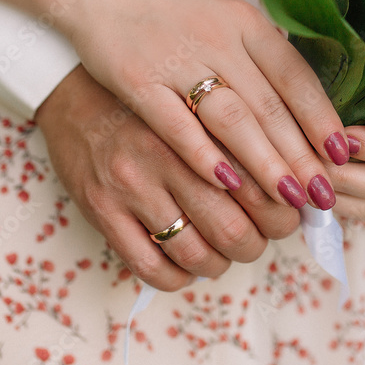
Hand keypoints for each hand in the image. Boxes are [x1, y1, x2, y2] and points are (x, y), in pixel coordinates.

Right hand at [36, 66, 299, 291]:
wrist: (71, 88)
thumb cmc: (149, 97)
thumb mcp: (199, 100)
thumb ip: (241, 132)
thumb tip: (293, 176)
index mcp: (198, 125)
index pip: (262, 186)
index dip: (286, 210)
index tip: (290, 210)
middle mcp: (164, 157)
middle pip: (233, 229)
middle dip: (258, 243)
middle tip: (261, 235)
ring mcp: (129, 187)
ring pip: (195, 255)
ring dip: (220, 264)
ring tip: (224, 252)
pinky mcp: (101, 210)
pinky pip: (149, 267)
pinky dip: (178, 277)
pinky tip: (186, 264)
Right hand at [67, 0, 348, 211]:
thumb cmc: (173, 12)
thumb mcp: (225, 22)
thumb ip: (261, 62)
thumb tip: (307, 117)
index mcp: (245, 24)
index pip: (295, 77)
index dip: (322, 119)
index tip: (344, 156)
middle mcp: (217, 38)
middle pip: (270, 105)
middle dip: (302, 156)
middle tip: (324, 195)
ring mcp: (177, 59)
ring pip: (232, 119)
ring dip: (265, 163)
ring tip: (289, 200)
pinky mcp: (137, 80)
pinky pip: (176, 125)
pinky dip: (204, 155)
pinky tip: (228, 184)